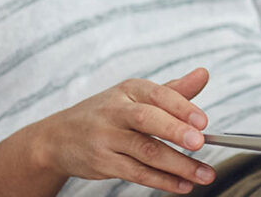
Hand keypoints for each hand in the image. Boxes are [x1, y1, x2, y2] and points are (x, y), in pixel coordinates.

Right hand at [30, 68, 215, 193]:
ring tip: (204, 174)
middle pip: (147, 120)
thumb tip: (203, 74)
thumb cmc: (107, 113)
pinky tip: (183, 185)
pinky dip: (162, 181)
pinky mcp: (102, 163)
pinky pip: (137, 173)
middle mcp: (115, 112)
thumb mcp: (135, 96)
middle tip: (199, 142)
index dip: (181, 106)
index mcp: (129, 90)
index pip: (157, 94)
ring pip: (145, 151)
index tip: (203, 120)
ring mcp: (106, 138)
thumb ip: (173, 89)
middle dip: (175, 130)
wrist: (56, 138)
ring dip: (178, 165)